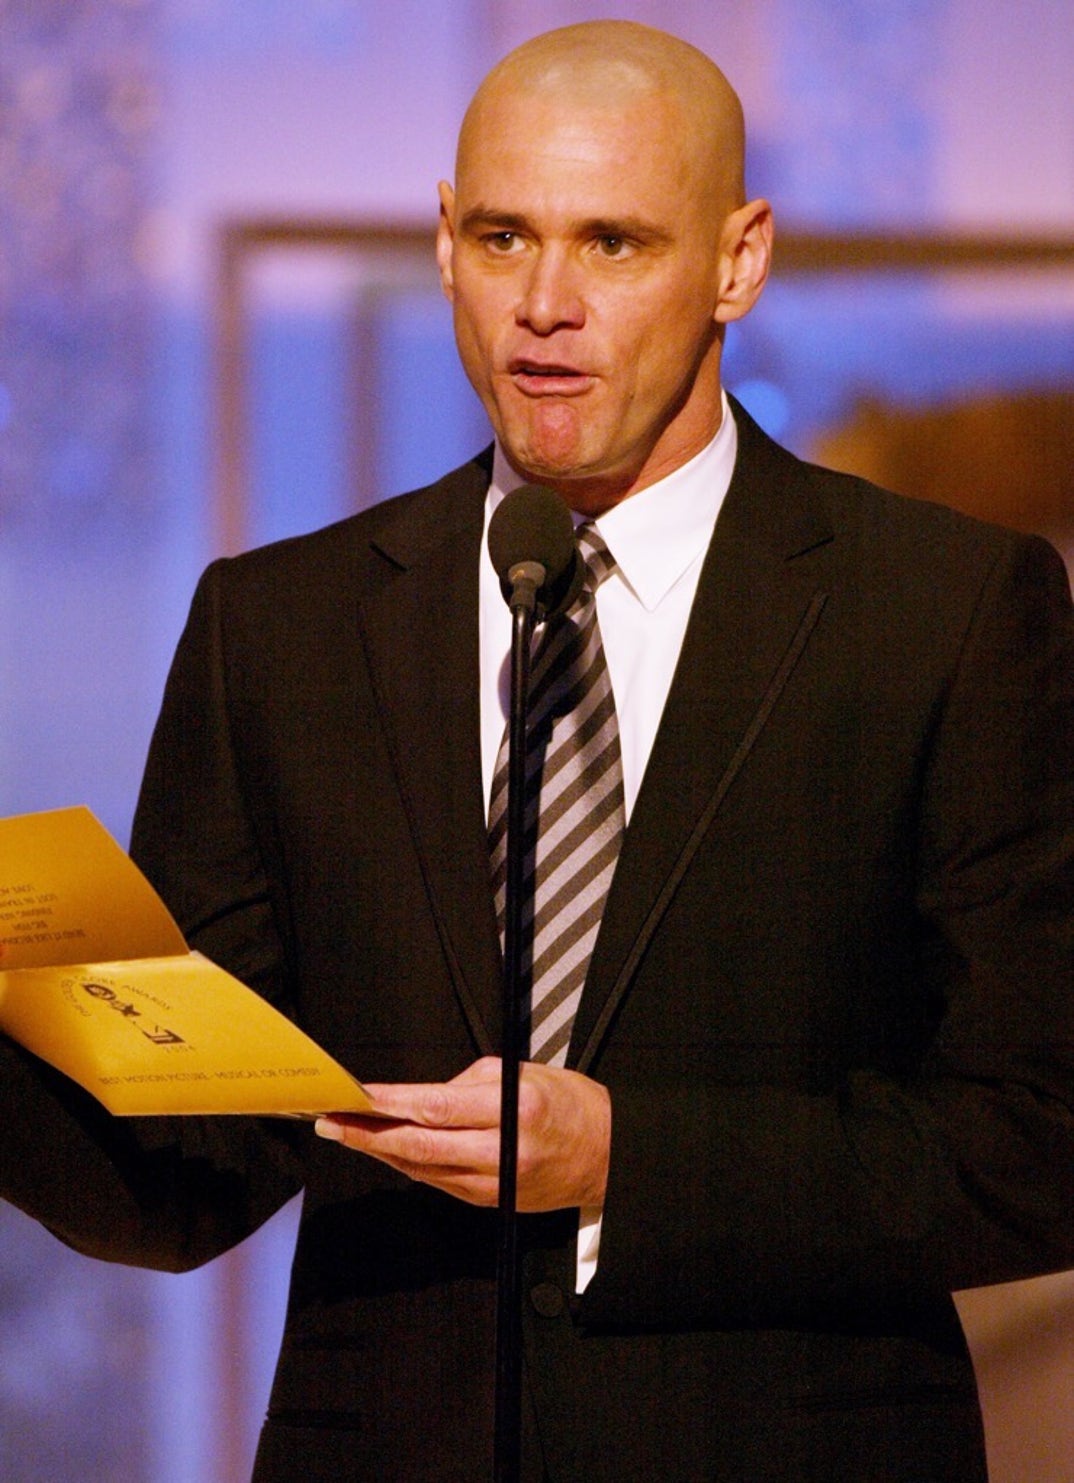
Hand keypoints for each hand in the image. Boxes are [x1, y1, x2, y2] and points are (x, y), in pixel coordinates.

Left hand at [314, 1056, 609, 1211]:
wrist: (608, 1156)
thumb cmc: (567, 1104)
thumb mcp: (523, 1074)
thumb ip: (468, 1083)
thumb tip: (421, 1097)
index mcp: (513, 1110)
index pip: (436, 1108)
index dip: (389, 1105)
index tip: (355, 1098)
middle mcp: (504, 1152)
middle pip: (420, 1148)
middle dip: (369, 1135)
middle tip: (330, 1122)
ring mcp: (496, 1184)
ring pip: (424, 1170)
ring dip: (381, 1152)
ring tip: (347, 1133)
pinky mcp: (492, 1202)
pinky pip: (441, 1183)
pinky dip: (411, 1166)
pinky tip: (387, 1152)